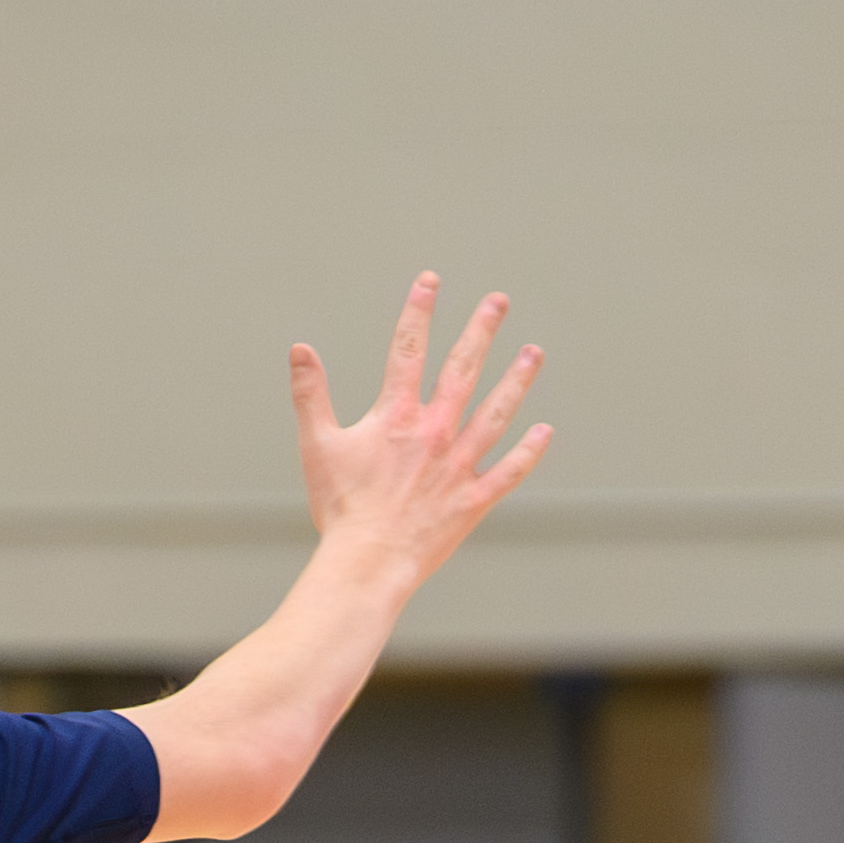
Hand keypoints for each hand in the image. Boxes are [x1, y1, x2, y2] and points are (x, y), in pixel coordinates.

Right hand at [288, 272, 551, 597]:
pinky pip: (508, 471)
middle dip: (482, 331)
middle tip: (499, 301)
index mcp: (396, 416)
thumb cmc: (340, 508)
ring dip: (517, 380)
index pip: (408, 350)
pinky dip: (528, 452)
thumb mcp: (318, 446)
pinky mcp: (473, 499)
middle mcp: (435, 432)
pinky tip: (544, 432)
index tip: (431, 281)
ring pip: (496, 412)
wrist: (368, 561)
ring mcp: (459, 464)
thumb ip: (311, 394)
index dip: (419, 312)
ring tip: (534, 352)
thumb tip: (300, 350)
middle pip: (463, 369)